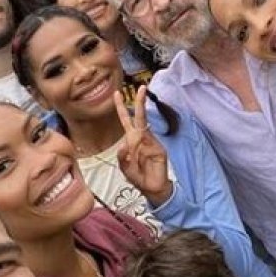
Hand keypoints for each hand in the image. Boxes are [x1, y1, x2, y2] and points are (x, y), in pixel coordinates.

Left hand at [114, 85, 171, 206]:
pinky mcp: (159, 149)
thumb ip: (121, 157)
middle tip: (141, 87)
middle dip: (140, 103)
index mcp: (131, 140)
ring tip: (135, 161)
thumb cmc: (138, 177)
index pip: (126, 120)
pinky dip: (140, 152)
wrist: (153, 189)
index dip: (121, 108)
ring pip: (142, 133)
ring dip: (135, 144)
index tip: (117, 94)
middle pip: (140, 117)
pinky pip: (147, 147)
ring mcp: (151, 142)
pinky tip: (139, 161)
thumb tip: (124, 144)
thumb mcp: (124, 168)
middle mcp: (141, 138)